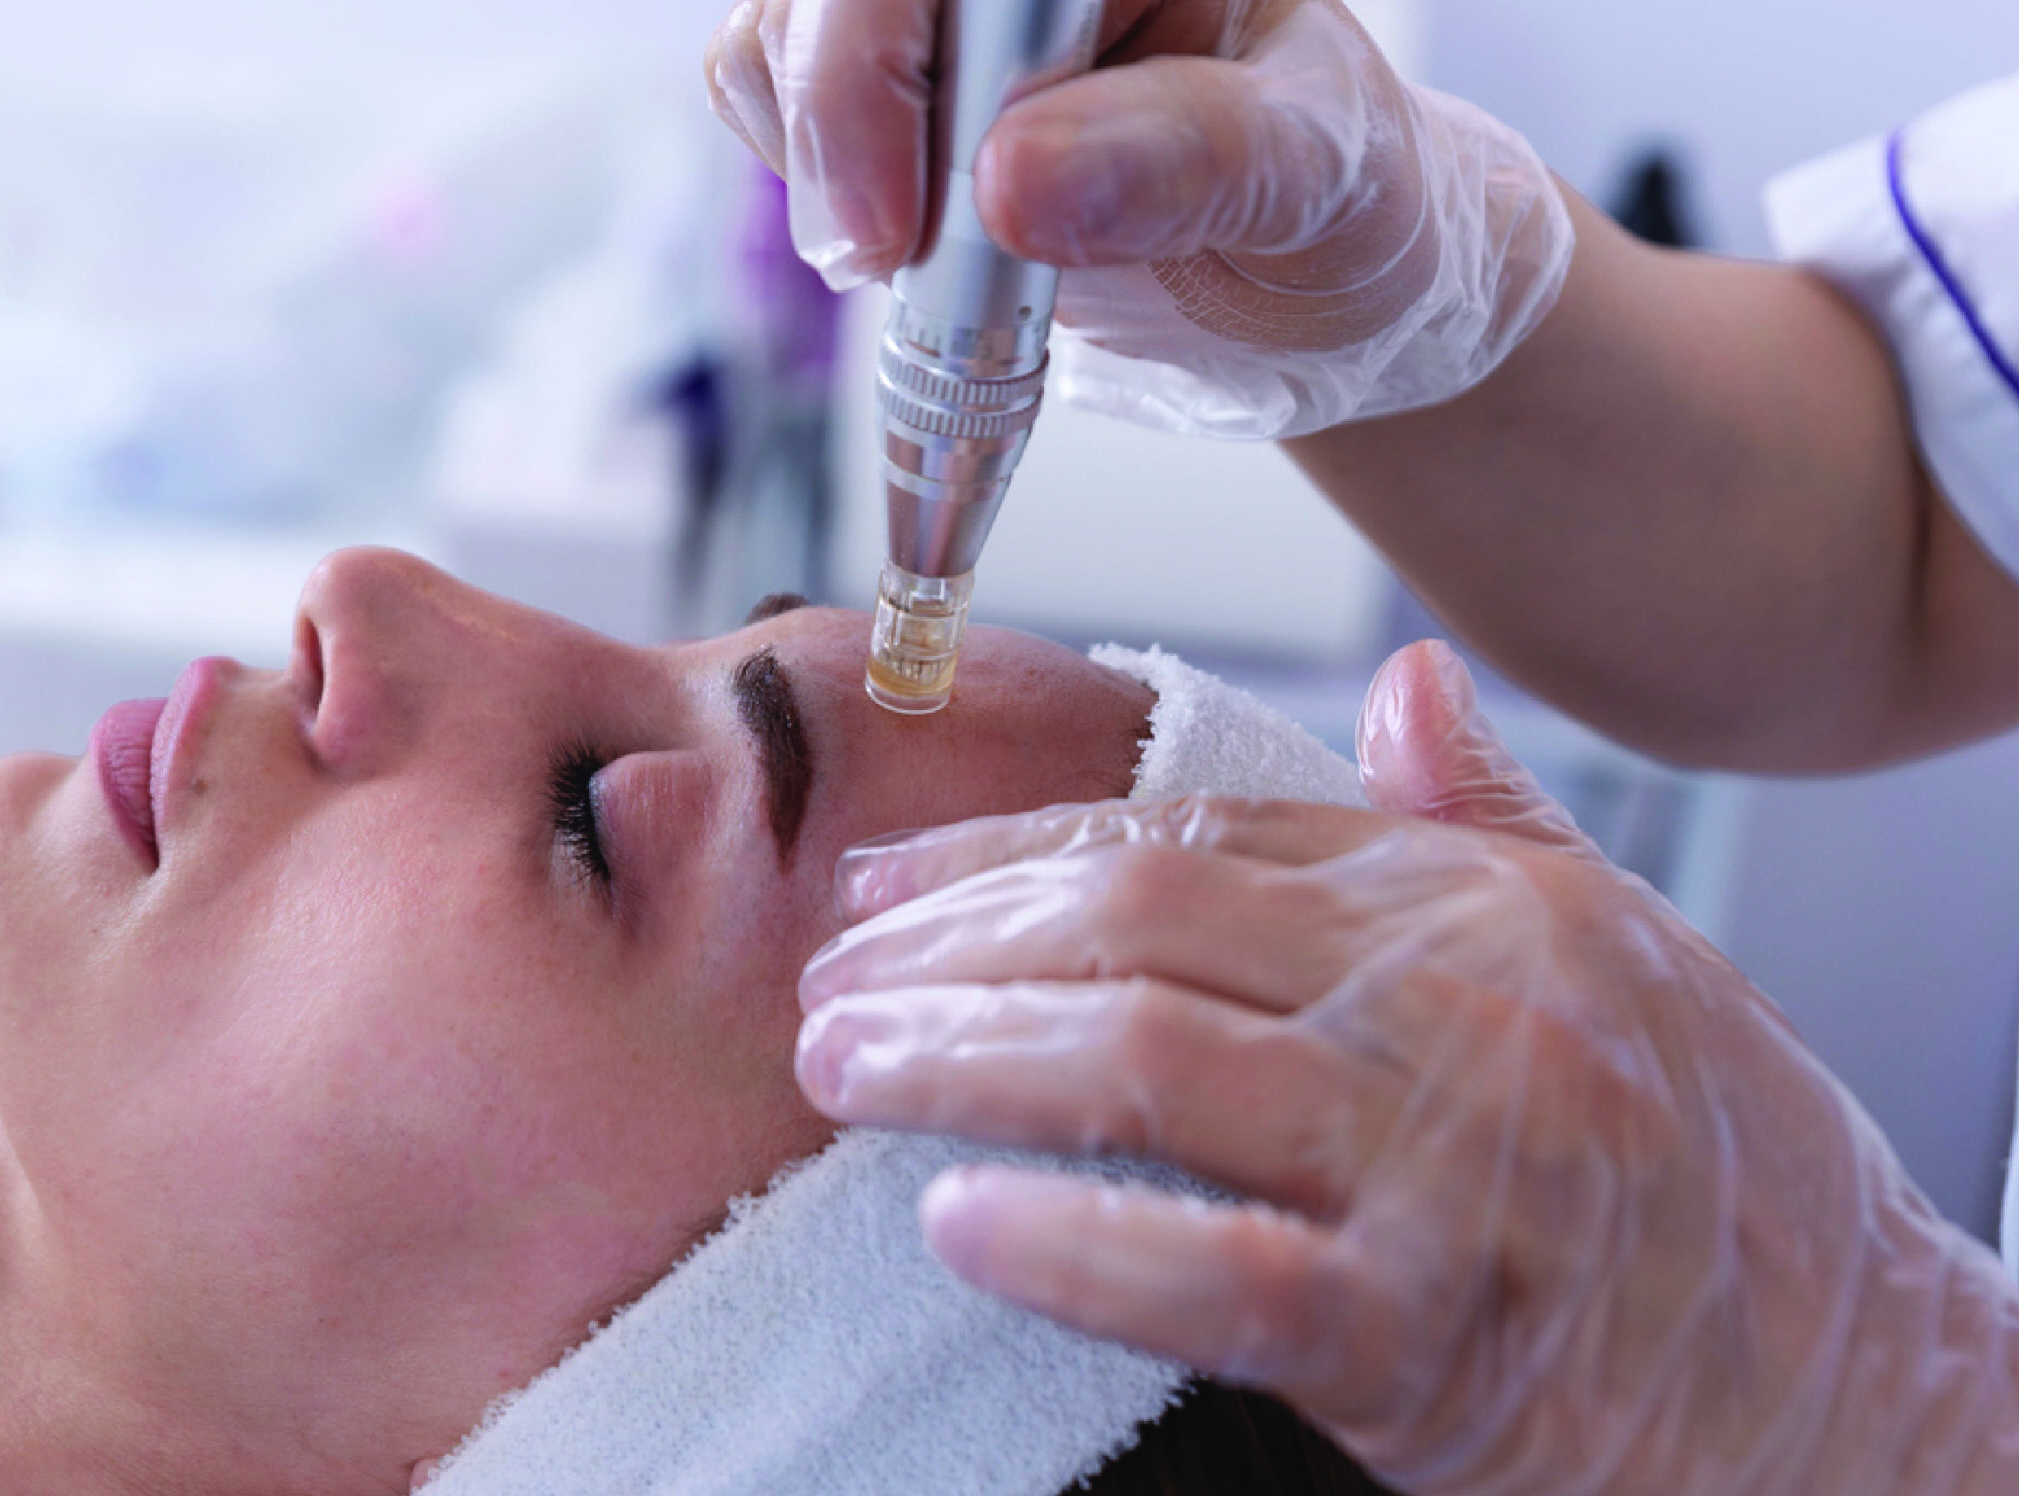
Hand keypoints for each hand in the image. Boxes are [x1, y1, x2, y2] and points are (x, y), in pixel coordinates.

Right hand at [705, 0, 1574, 436]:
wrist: (1316, 283)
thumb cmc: (1342, 205)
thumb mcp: (1315, 184)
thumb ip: (1184, 165)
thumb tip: (1013, 183)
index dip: (876, 63)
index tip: (893, 228)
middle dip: (838, 120)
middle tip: (888, 262)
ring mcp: (944, 11)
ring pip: (779, 31)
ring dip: (825, 164)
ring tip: (937, 261)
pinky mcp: (886, 71)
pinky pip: (772, 92)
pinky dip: (819, 188)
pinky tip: (914, 239)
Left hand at [794, 642, 2018, 1495]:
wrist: (1867, 1396)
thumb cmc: (1728, 1179)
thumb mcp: (1625, 953)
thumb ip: (1486, 816)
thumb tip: (1402, 675)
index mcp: (1479, 901)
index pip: (1193, 828)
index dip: (1008, 848)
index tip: (881, 884)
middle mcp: (1461, 1001)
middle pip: (1136, 920)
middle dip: (948, 946)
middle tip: (822, 986)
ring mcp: (1452, 1166)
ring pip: (1144, 1065)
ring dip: (956, 1060)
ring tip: (836, 1071)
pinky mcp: (1438, 1340)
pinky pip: (1219, 1275)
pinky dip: (1072, 1247)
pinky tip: (953, 1224)